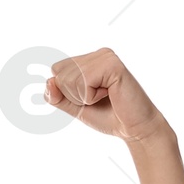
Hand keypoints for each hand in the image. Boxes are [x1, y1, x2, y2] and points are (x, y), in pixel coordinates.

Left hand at [43, 49, 166, 143]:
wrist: (134, 129)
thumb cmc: (109, 116)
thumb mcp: (76, 107)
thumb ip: (58, 96)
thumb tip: (49, 81)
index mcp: (89, 59)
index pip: (56, 70)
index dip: (66, 92)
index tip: (90, 98)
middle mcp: (98, 54)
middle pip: (60, 74)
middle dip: (74, 95)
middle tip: (98, 99)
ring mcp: (106, 56)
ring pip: (70, 78)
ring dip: (84, 97)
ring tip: (105, 97)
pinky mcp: (112, 65)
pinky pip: (84, 82)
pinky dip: (91, 97)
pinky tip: (110, 94)